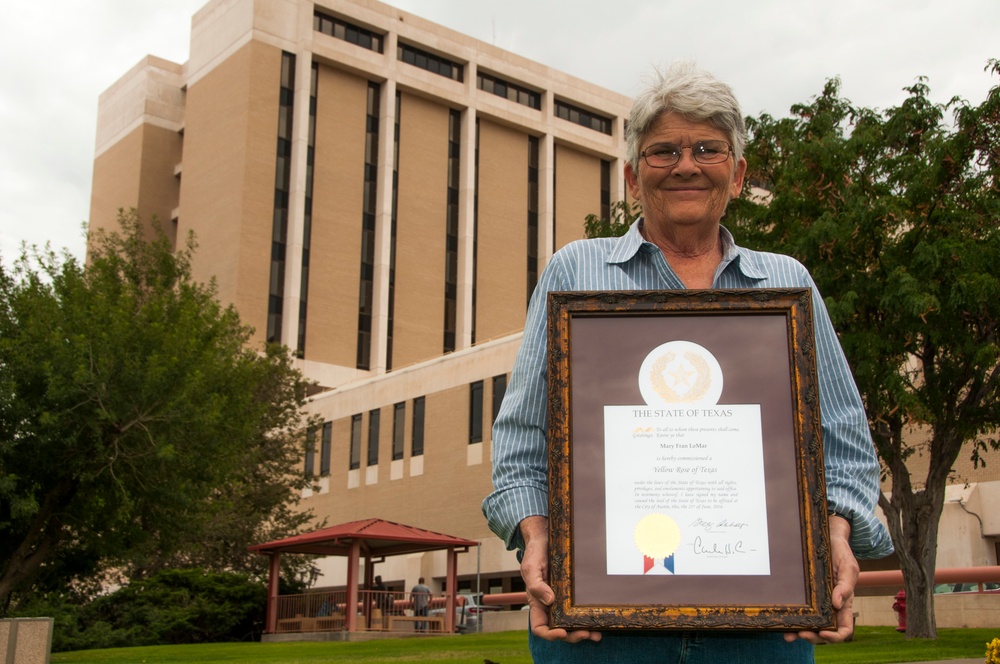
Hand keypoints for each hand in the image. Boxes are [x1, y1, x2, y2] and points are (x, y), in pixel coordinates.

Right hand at [519, 516, 600, 642]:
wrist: (546, 537)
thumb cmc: (535, 552)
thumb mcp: (531, 567)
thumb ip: (536, 585)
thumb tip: (549, 601)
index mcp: (537, 602)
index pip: (539, 627)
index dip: (550, 635)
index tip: (562, 632)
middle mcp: (550, 604)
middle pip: (559, 630)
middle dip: (572, 636)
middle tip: (586, 634)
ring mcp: (563, 600)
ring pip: (572, 623)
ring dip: (584, 631)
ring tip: (596, 634)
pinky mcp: (573, 593)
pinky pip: (580, 610)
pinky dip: (589, 618)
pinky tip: (599, 619)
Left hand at [785, 514, 857, 644]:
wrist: (827, 537)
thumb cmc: (841, 553)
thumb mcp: (848, 567)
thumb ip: (846, 585)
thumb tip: (838, 604)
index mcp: (844, 603)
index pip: (844, 628)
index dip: (836, 636)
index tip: (824, 633)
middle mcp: (830, 606)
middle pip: (825, 631)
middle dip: (814, 637)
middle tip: (801, 634)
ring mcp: (817, 602)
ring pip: (811, 624)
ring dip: (801, 632)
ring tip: (789, 634)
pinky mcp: (805, 595)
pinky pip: (800, 610)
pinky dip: (793, 619)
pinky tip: (783, 622)